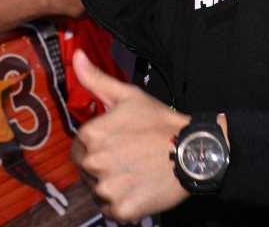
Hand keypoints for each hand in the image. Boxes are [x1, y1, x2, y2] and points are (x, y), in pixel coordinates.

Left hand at [70, 50, 191, 221]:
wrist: (191, 150)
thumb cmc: (159, 122)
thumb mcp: (128, 95)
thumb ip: (96, 79)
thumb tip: (77, 58)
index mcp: (90, 134)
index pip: (78, 149)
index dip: (97, 148)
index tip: (117, 145)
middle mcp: (94, 162)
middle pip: (86, 171)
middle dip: (102, 167)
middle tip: (128, 160)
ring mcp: (108, 187)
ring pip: (97, 192)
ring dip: (111, 186)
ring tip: (135, 174)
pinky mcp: (122, 209)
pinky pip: (110, 211)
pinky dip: (121, 205)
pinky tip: (137, 189)